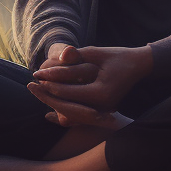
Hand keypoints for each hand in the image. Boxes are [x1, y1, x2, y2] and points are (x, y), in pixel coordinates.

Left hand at [27, 44, 151, 122]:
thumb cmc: (118, 56)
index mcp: (102, 93)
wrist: (138, 66)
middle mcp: (102, 107)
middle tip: (31, 85)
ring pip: (72, 116)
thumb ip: (74, 57)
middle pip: (67, 107)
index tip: (35, 74)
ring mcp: (103, 112)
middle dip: (47, 96)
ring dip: (54, 106)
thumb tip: (52, 60)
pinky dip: (64, 114)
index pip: (68, 92)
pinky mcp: (102, 113)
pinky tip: (49, 114)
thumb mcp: (95, 52)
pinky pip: (79, 118)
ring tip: (37, 95)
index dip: (50, 82)